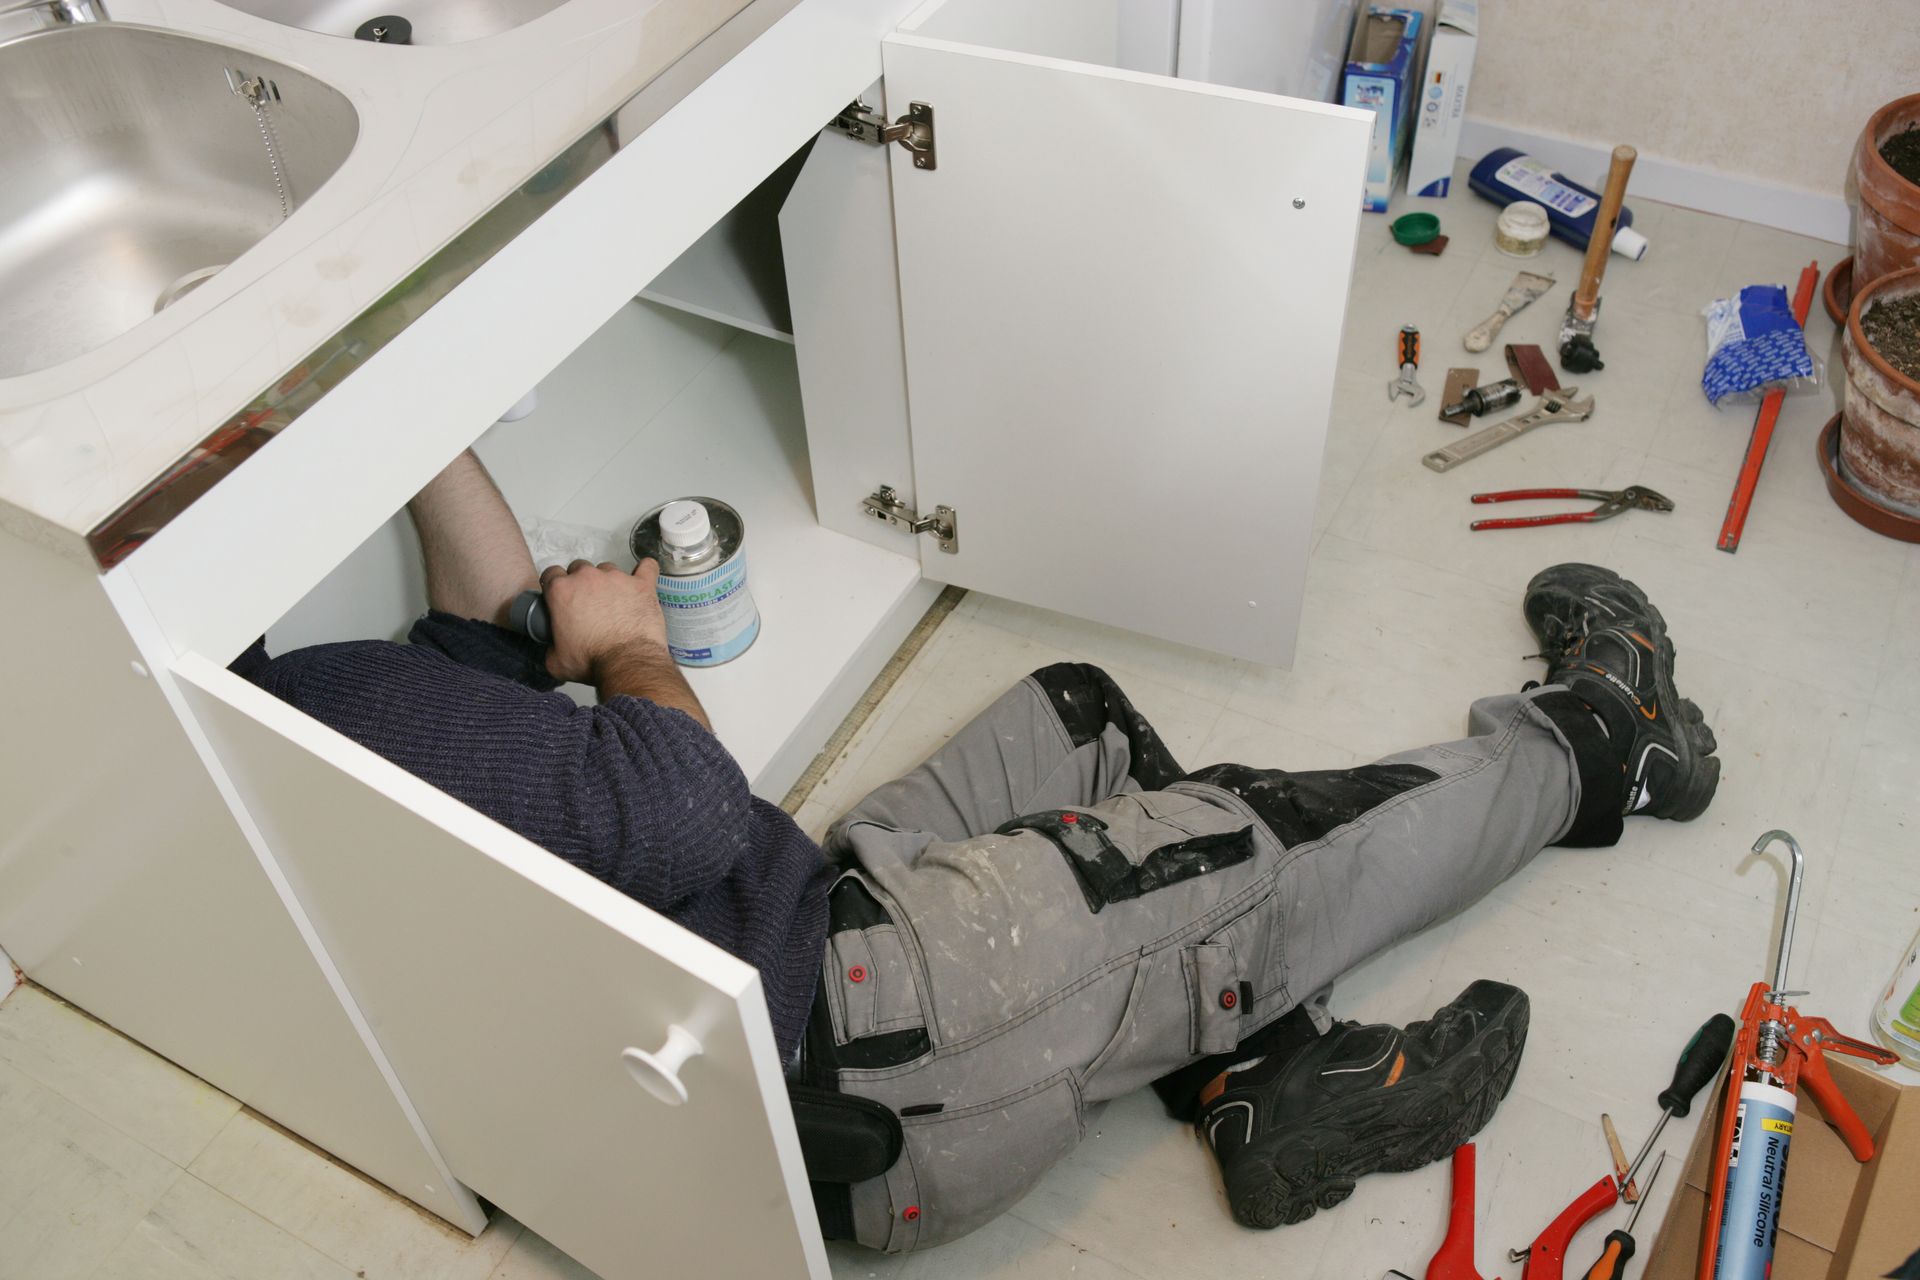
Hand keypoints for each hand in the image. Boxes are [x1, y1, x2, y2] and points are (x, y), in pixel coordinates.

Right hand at [540, 559, 669, 683]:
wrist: (626, 662)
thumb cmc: (592, 660)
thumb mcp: (556, 661)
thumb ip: (550, 648)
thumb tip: (553, 649)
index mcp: (562, 591)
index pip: (552, 574)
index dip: (555, 585)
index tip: (561, 595)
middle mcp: (587, 577)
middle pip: (580, 568)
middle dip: (582, 583)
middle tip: (588, 603)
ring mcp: (616, 578)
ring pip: (608, 569)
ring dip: (608, 581)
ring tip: (614, 600)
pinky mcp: (641, 584)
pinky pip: (647, 567)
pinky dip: (644, 571)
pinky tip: (642, 578)